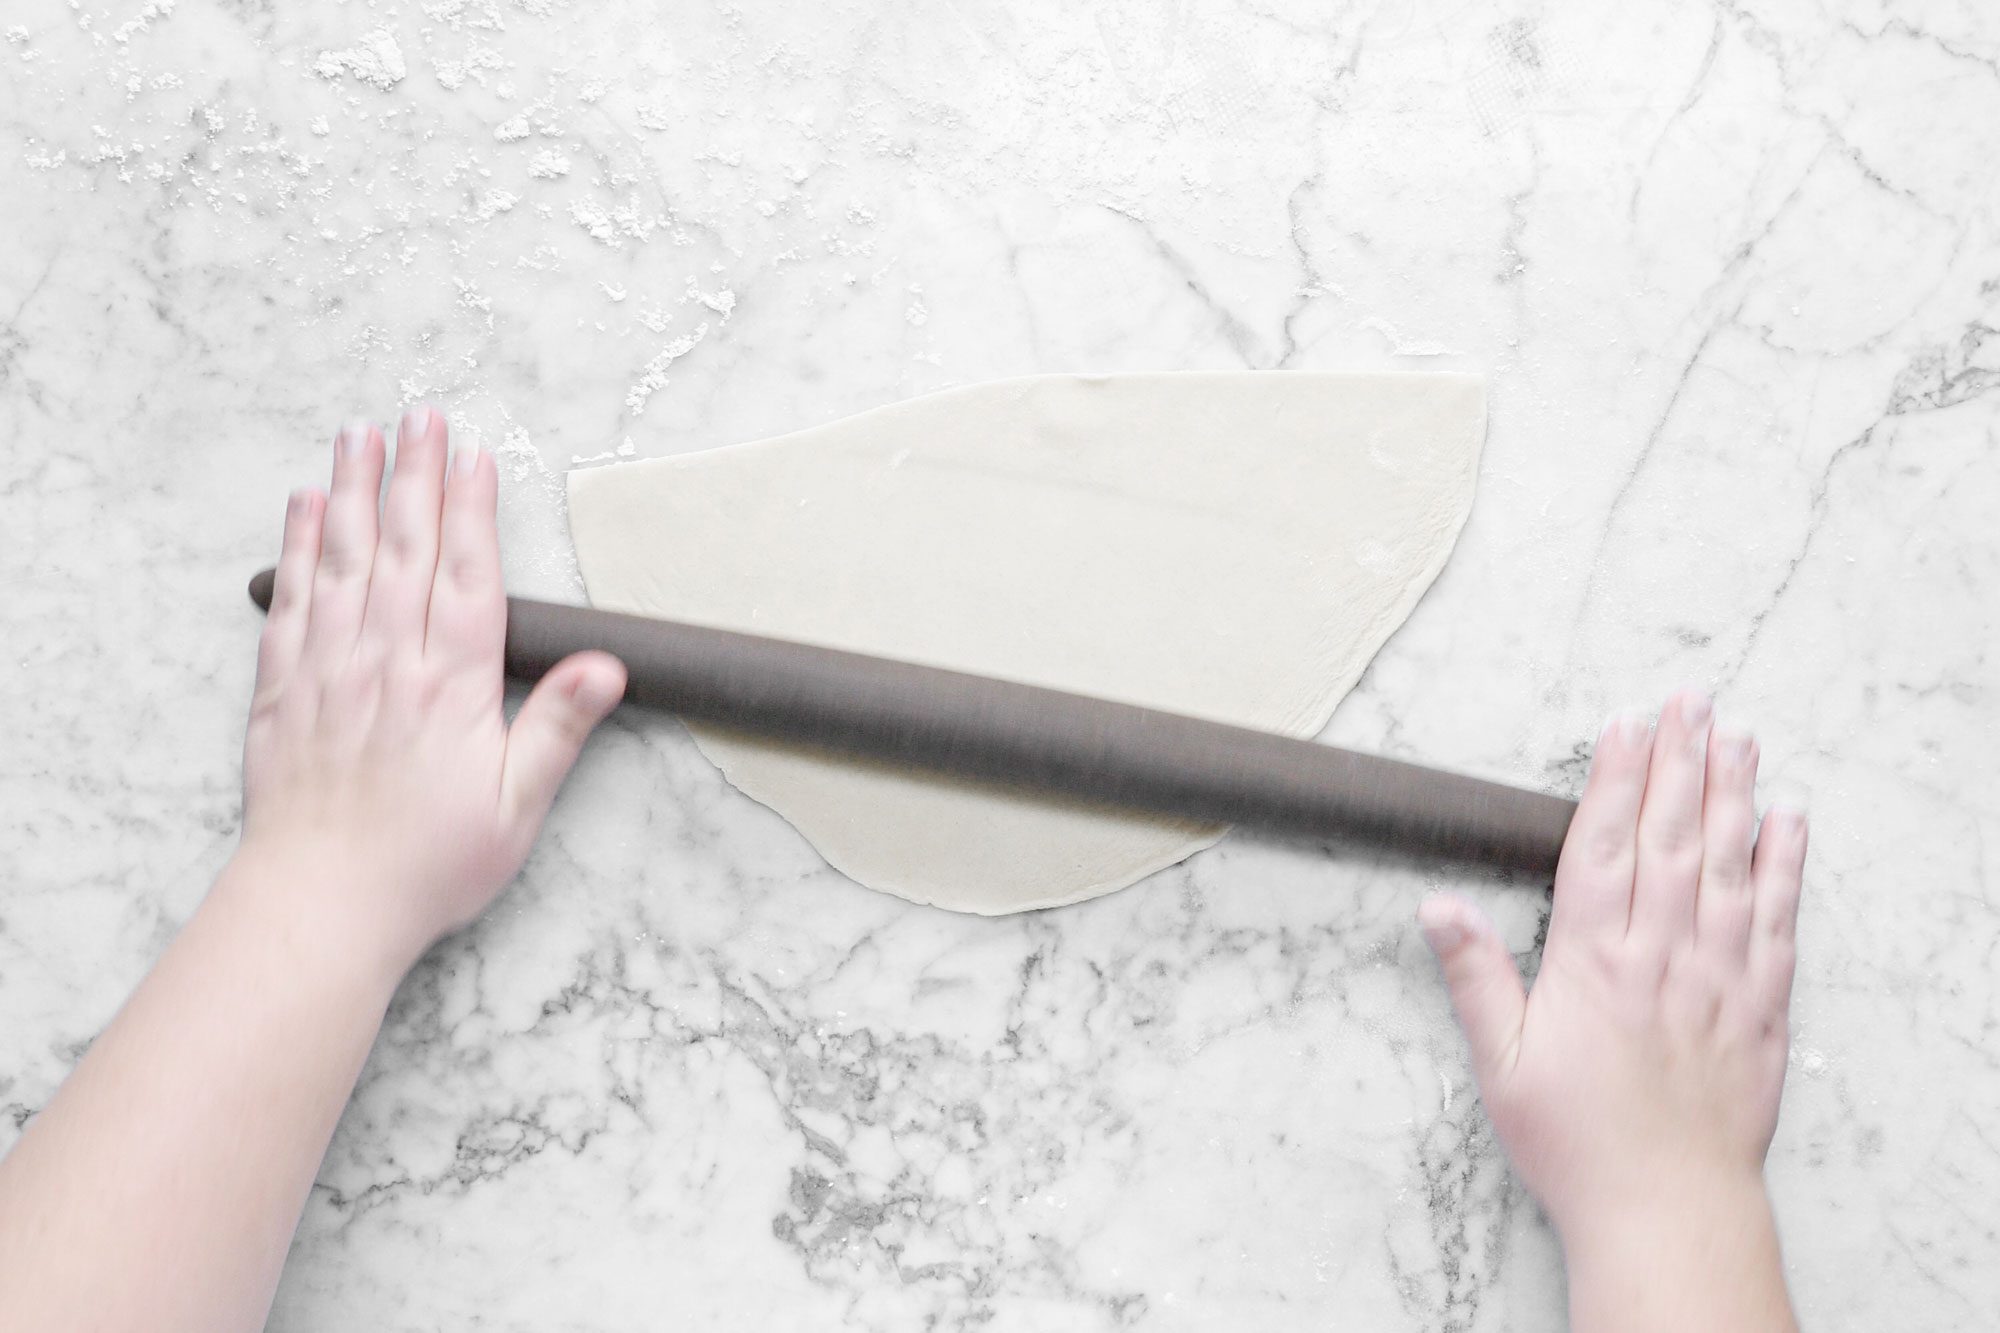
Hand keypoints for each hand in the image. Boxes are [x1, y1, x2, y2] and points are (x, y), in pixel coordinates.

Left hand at [239, 408, 625, 970]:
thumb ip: (556, 730)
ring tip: (359, 435)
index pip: (467, 576)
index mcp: (450, 686)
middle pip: (405, 547)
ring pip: (342, 559)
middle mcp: (387, 662)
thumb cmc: (426, 864)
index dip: (474, 511)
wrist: (321, 905)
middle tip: (420, 416)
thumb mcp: (515, 808)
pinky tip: (302, 508)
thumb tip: (605, 668)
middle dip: (415, 476)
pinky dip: (296, 547)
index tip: (475, 456)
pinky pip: (291, 600)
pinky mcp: (284, 689)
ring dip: (352, 491)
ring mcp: (330, 669)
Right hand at [1418, 691, 1806, 1326]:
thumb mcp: (1503, 1065)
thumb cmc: (1577, 1142)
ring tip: (1735, 735)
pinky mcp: (1761, 1007)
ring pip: (1729, 865)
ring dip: (1732, 794)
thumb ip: (1475, 978)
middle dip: (1678, 762)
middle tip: (1689, 700)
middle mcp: (1662, 955)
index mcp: (1594, 962)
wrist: (1666, 1207)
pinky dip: (1785, 866)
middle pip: (1672, 838)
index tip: (1624, 727)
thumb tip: (1438, 907)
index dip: (1612, 781)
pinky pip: (1779, 921)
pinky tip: (1786, 821)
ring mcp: (1719, 977)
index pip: (1602, 848)